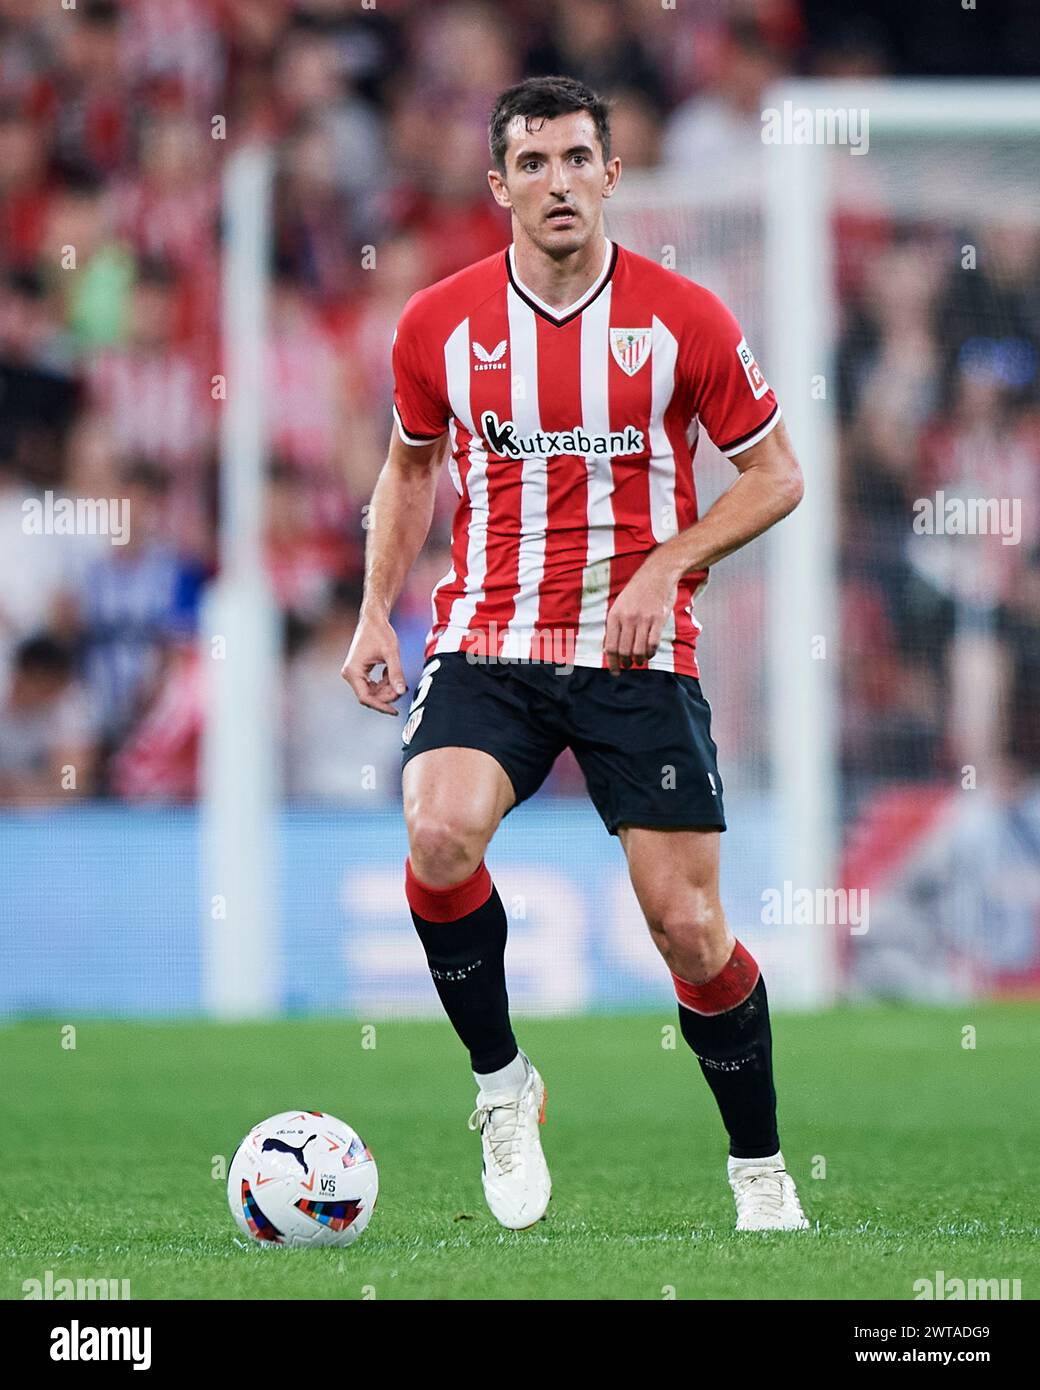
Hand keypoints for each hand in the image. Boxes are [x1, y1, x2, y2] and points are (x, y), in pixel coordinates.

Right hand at [341, 611, 407, 714]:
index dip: (381, 706)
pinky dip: (384, 683)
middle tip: (403, 688)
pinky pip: (373, 685)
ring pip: (372, 692)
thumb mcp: (391, 653)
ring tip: (399, 678)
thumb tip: (401, 692)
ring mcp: (354, 673)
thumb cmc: (381, 633)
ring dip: (387, 689)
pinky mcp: (360, 671)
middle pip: (369, 696)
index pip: (365, 698)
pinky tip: (392, 673)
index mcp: (353, 671)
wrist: (373, 619)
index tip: (395, 711)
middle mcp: (350, 674)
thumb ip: (396, 673)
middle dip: (387, 695)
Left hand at [603, 554, 677, 674]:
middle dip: (626, 663)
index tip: (615, 672)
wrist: (657, 573)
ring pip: (638, 650)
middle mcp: (627, 618)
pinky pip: (653, 643)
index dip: (612, 663)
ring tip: (639, 661)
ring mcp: (643, 619)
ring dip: (639, 660)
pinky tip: (650, 653)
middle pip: (624, 651)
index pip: (610, 647)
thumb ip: (613, 626)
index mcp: (614, 616)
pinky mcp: (658, 619)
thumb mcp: (619, 605)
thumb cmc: (637, 591)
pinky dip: (651, 652)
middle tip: (628, 666)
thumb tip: (607, 648)